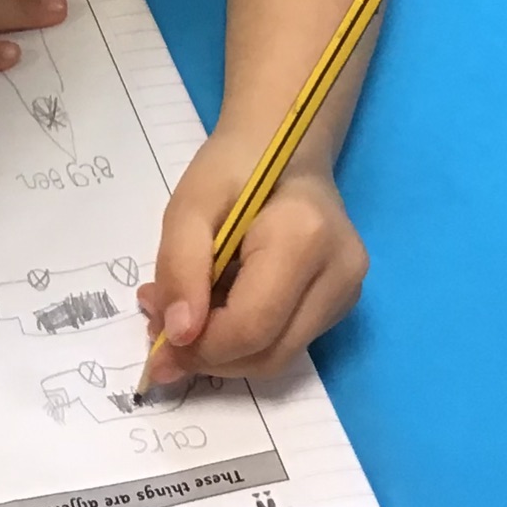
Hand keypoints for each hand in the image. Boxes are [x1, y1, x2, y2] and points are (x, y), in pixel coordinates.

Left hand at [137, 153, 365, 383]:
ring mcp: (348, 291)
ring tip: (184, 317)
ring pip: (279, 357)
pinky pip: (287, 341)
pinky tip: (218, 309)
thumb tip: (180, 336)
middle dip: (210, 356)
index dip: (202, 347)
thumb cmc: (234, 168)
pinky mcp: (343, 301)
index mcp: (304, 238)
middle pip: (270, 354)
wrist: (287, 148)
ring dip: (224, 353)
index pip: (253, 325)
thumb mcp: (189, 205)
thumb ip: (180, 267)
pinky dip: (245, 341)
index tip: (157, 344)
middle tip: (161, 333)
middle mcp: (340, 273)